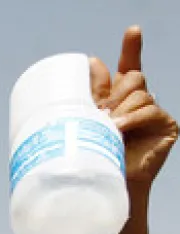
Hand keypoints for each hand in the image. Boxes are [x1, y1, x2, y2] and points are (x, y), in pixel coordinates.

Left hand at [92, 26, 176, 192]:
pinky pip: (150, 110)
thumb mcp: (84, 125)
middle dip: (114, 91)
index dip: (132, 48)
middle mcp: (137, 102)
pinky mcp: (165, 125)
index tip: (133, 30)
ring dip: (120, 108)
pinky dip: (134, 117)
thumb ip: (90, 97)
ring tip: (107, 126)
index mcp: (116, 98)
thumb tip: (93, 62)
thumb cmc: (90, 159)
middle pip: (131, 77)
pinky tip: (121, 127)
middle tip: (98, 112)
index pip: (126, 67)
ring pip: (139, 93)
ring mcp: (152, 112)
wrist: (105, 187)